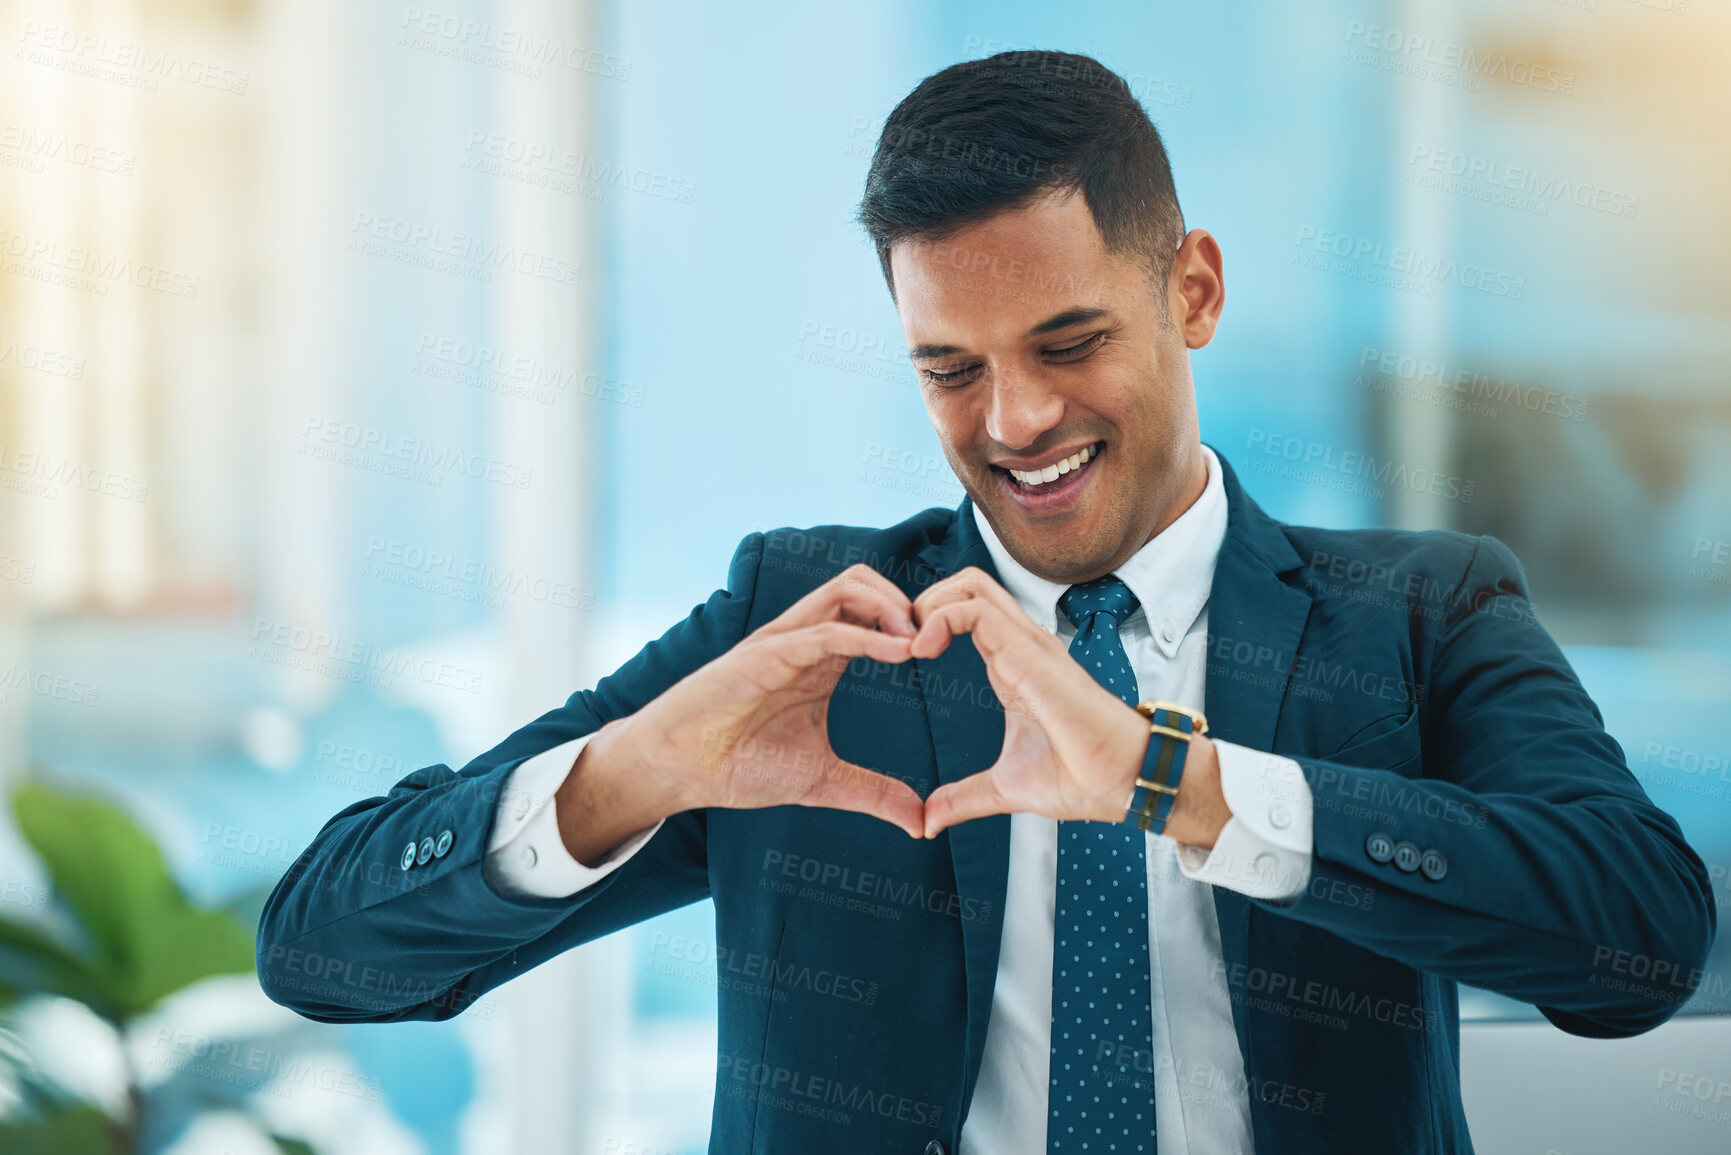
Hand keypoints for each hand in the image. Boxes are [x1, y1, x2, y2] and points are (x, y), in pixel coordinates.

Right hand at [590, 563, 926, 839]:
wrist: (681, 770)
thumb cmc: (739, 764)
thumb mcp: (823, 781)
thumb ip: (873, 794)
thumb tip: (921, 821)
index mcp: (821, 659)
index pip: (874, 614)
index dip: (914, 623)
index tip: (947, 653)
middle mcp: (805, 640)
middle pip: (865, 585)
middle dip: (909, 602)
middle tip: (939, 640)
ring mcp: (785, 642)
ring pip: (846, 589)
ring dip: (891, 607)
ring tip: (921, 642)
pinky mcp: (765, 654)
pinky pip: (823, 631)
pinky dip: (867, 636)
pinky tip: (900, 654)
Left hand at [909, 567, 1230, 844]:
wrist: (1126, 783)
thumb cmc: (1083, 777)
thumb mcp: (1006, 788)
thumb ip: (965, 798)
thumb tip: (929, 821)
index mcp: (1013, 665)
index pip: (968, 612)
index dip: (927, 622)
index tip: (902, 656)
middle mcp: (1020, 646)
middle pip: (967, 585)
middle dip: (922, 601)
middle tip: (898, 642)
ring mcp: (1027, 645)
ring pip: (971, 585)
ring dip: (926, 604)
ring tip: (906, 645)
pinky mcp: (1030, 654)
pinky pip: (976, 610)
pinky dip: (938, 618)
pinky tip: (921, 650)